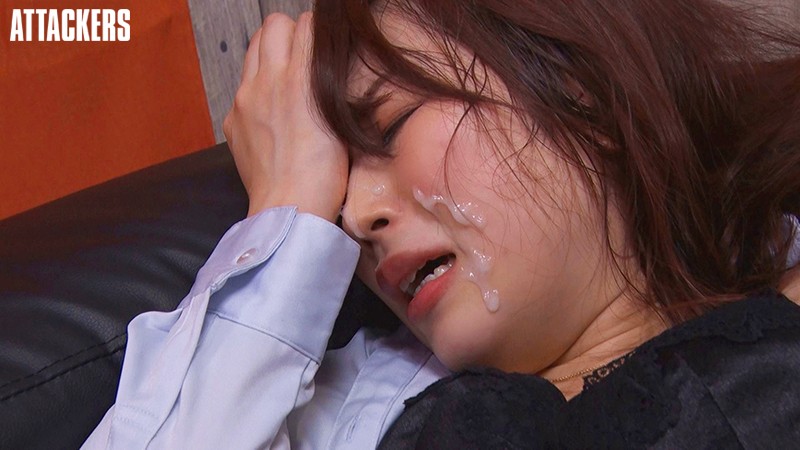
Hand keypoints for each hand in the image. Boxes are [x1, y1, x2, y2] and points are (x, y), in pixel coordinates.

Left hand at [223, 12, 347, 221]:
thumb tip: (332, 66)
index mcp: (299, 79)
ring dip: (270, 52)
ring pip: (252, 49)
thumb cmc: (325, 174)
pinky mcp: (232, 120)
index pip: (307, 26)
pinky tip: (271, 112)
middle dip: (290, 31)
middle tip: (303, 51)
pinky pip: (242, 87)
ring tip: (286, 75)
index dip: (319, 31)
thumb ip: (332, 86)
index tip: (327, 43)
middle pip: (273, 25)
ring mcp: (243, 100)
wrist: (289, 207)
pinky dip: (256, 89)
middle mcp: (266, 81)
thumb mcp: (341, 122)